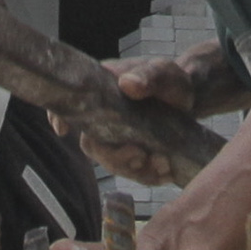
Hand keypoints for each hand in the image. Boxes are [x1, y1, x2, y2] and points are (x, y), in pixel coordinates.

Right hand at [74, 45, 241, 186]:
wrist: (191, 99)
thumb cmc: (172, 80)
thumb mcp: (165, 73)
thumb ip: (149, 76)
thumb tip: (127, 84)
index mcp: (103, 90)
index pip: (72, 102)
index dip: (59, 116)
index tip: (63, 130)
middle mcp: (102, 115)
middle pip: (92, 144)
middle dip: (114, 156)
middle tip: (142, 155)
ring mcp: (114, 136)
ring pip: (110, 162)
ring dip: (134, 169)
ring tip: (162, 163)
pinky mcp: (130, 152)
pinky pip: (130, 172)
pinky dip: (147, 176)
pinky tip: (166, 171)